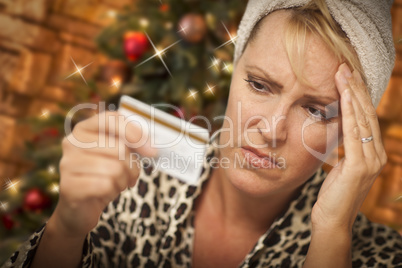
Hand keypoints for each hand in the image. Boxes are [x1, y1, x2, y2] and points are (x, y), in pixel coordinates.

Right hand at [49, 111, 153, 237]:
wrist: (81, 205)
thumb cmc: (102, 175)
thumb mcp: (117, 155)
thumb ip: (132, 143)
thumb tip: (151, 148)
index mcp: (84, 128)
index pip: (111, 119)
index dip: (135, 133)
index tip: (151, 151)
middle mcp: (72, 142)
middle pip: (119, 148)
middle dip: (132, 166)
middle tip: (130, 175)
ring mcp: (67, 163)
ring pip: (115, 169)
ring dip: (124, 180)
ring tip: (117, 184)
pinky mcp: (68, 185)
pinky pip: (106, 185)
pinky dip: (113, 191)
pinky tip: (106, 192)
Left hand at [311, 63, 386, 232]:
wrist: (332, 221)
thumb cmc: (333, 195)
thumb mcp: (341, 166)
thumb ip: (346, 148)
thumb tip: (339, 127)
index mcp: (372, 153)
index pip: (366, 119)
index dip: (358, 96)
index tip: (347, 76)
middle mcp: (376, 154)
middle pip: (367, 115)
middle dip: (356, 89)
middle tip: (345, 67)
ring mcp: (371, 160)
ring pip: (362, 120)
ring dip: (352, 95)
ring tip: (344, 74)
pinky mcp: (360, 166)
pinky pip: (354, 133)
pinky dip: (349, 112)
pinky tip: (344, 96)